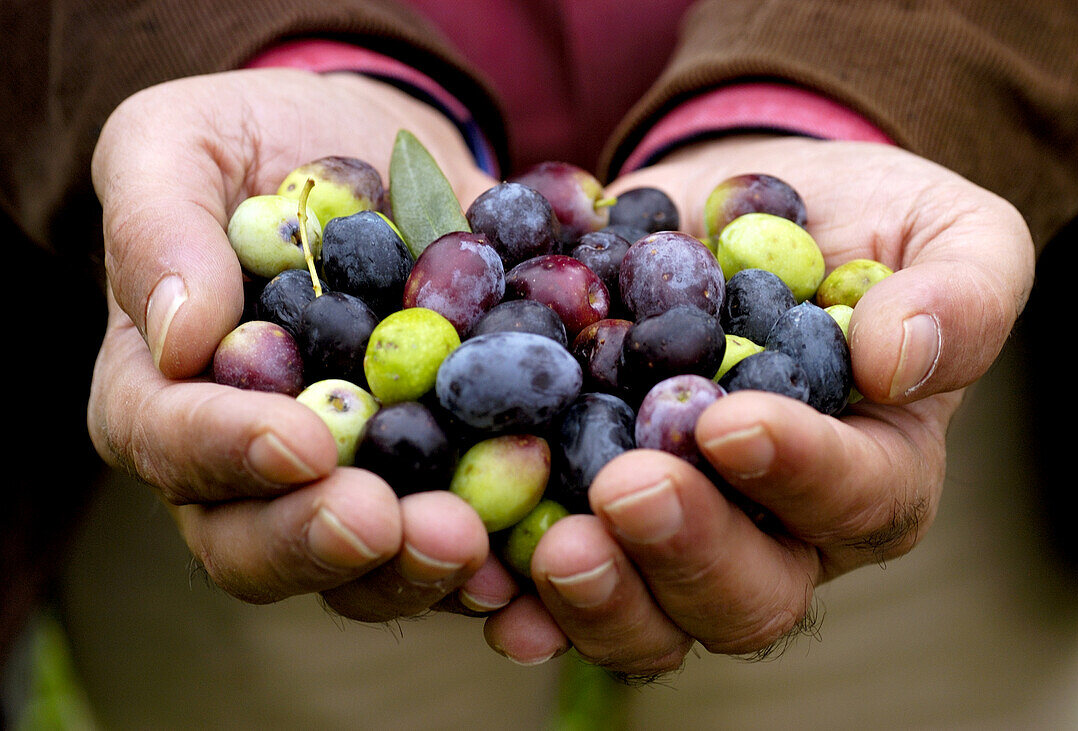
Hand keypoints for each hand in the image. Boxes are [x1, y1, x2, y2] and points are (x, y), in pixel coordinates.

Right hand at [86, 68, 511, 620]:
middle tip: (388, 523)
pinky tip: (534, 553)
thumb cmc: (260, 140)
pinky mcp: (435, 476)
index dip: (228, 453)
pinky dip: (498, 557)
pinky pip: (459, 536)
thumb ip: (158, 226)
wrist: (379, 150)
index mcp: (165, 391)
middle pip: (256, 544)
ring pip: (360, 569)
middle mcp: (245, 463)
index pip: (169, 442)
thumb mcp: (182, 142)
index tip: (301, 442)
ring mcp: (346, 481)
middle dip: (322, 543)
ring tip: (473, 543)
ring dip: (412, 571)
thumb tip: (179, 338)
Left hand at [483, 135, 1034, 673]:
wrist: (727, 211)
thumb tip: (900, 361)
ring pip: (654, 617)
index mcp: (872, 472)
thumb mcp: (944, 229)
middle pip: (749, 595)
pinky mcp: (592, 515)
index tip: (731, 421)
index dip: (798, 472)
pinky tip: (485, 582)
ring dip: (600, 598)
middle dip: (688, 551)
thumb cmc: (854, 224)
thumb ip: (962, 291)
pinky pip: (561, 583)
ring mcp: (678, 537)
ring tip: (553, 551)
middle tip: (627, 491)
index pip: (855, 499)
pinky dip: (519, 594)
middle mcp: (776, 533)